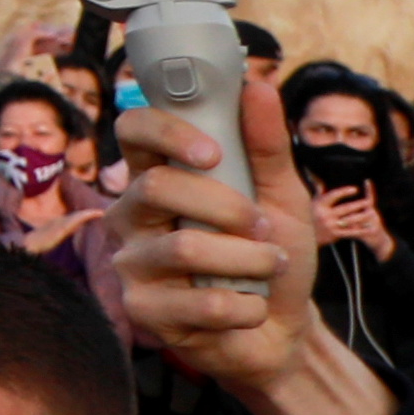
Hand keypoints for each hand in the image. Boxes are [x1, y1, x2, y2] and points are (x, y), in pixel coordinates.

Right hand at [112, 81, 386, 414]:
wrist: (279, 328)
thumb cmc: (271, 255)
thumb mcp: (281, 197)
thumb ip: (267, 146)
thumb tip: (257, 85)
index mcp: (157, 176)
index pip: (133, 132)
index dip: (166, 131)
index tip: (211, 153)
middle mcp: (132, 215)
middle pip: (157, 186)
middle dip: (228, 207)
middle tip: (263, 226)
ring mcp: (132, 263)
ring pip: (185, 248)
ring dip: (249, 260)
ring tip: (270, 266)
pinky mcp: (143, 310)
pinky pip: (199, 303)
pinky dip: (245, 305)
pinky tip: (250, 308)